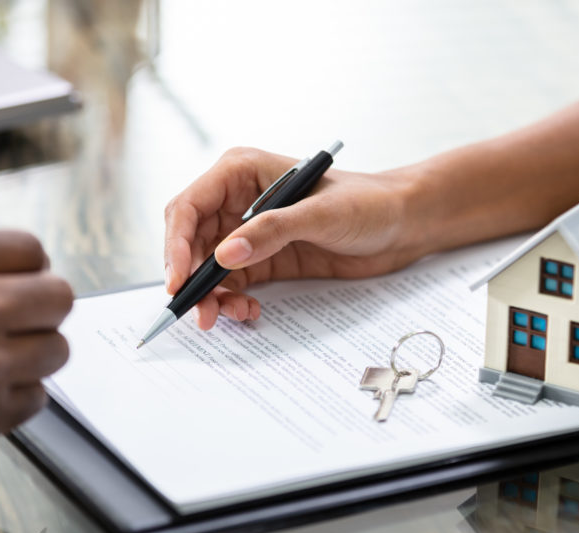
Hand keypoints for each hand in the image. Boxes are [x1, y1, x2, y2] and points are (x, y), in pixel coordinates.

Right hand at [163, 147, 425, 329]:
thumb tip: (223, 256)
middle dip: (191, 279)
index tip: (179, 280)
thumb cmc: (368, 203)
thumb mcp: (320, 214)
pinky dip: (232, 302)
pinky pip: (232, 284)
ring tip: (230, 315)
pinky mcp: (263, 259)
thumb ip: (271, 232)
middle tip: (200, 313)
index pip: (189, 208)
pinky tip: (249, 311)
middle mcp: (237, 200)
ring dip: (212, 296)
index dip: (176, 245)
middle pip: (191, 243)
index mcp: (241, 172)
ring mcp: (248, 232)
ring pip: (208, 269)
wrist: (402, 224)